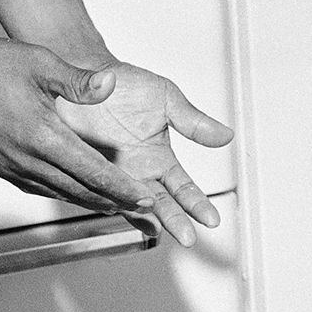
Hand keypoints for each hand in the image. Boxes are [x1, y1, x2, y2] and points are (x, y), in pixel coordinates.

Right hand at [0, 35, 227, 246]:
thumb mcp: (40, 62)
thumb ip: (78, 80)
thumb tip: (111, 84)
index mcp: (43, 135)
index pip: (93, 172)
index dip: (122, 188)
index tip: (144, 198)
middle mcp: (26, 158)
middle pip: (79, 191)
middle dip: (113, 201)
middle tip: (140, 207)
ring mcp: (8, 166)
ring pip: (56, 192)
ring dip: (87, 200)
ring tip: (112, 203)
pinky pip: (34, 186)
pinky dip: (58, 192)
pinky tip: (68, 188)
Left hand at [54, 60, 231, 246]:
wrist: (86, 74)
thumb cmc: (125, 83)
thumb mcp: (167, 98)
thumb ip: (193, 122)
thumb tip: (225, 136)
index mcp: (159, 157)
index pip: (183, 187)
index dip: (198, 203)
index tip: (211, 218)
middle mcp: (138, 171)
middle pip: (162, 203)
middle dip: (177, 220)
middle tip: (189, 236)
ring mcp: (113, 174)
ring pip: (134, 204)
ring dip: (147, 219)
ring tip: (159, 230)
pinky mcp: (88, 171)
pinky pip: (101, 194)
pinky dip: (111, 206)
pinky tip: (120, 214)